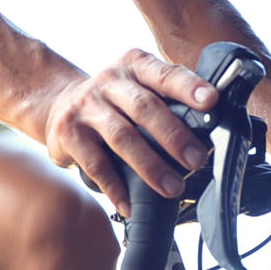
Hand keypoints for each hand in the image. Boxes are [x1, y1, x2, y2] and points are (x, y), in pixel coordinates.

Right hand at [44, 49, 217, 216]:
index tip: (211, 101)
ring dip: (150, 166)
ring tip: (173, 188)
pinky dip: (115, 187)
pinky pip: (96, 164)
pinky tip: (130, 204)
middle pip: (145, 108)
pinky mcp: (68, 133)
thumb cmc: (114, 99)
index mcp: (134, 65)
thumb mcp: (138, 85)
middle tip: (197, 160)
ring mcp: (86, 106)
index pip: (165, 74)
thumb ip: (168, 99)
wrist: (59, 103)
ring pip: (123, 137)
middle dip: (174, 136)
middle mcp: (110, 81)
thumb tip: (210, 127)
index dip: (188, 87)